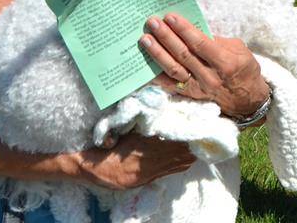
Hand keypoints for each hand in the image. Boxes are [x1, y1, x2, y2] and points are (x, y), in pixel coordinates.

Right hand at [79, 132, 194, 190]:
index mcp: (143, 146)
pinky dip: (178, 166)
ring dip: (187, 156)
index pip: (171, 141)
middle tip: (204, 137)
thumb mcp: (126, 133)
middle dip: (190, 146)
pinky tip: (187, 161)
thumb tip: (160, 117)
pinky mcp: (144, 180)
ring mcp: (147, 172)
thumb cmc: (108, 148)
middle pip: (177, 154)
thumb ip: (143, 127)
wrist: (93, 168)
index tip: (196, 128)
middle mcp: (147, 161)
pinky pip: (167, 173)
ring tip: (200, 148)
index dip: (185, 136)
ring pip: (174, 164)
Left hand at [140, 14, 269, 119]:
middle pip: (183, 54)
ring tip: (145, 39)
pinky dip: (156, 75)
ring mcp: (198, 87)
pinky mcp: (190, 94)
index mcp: (225, 62)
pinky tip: (144, 64)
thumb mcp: (239, 50)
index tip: (170, 16)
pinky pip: (169, 84)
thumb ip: (217, 41)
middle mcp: (209, 76)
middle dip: (166, 37)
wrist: (246, 101)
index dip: (184, 29)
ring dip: (157, 53)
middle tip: (153, 23)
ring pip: (173, 69)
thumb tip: (195, 30)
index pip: (200, 43)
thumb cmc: (244, 70)